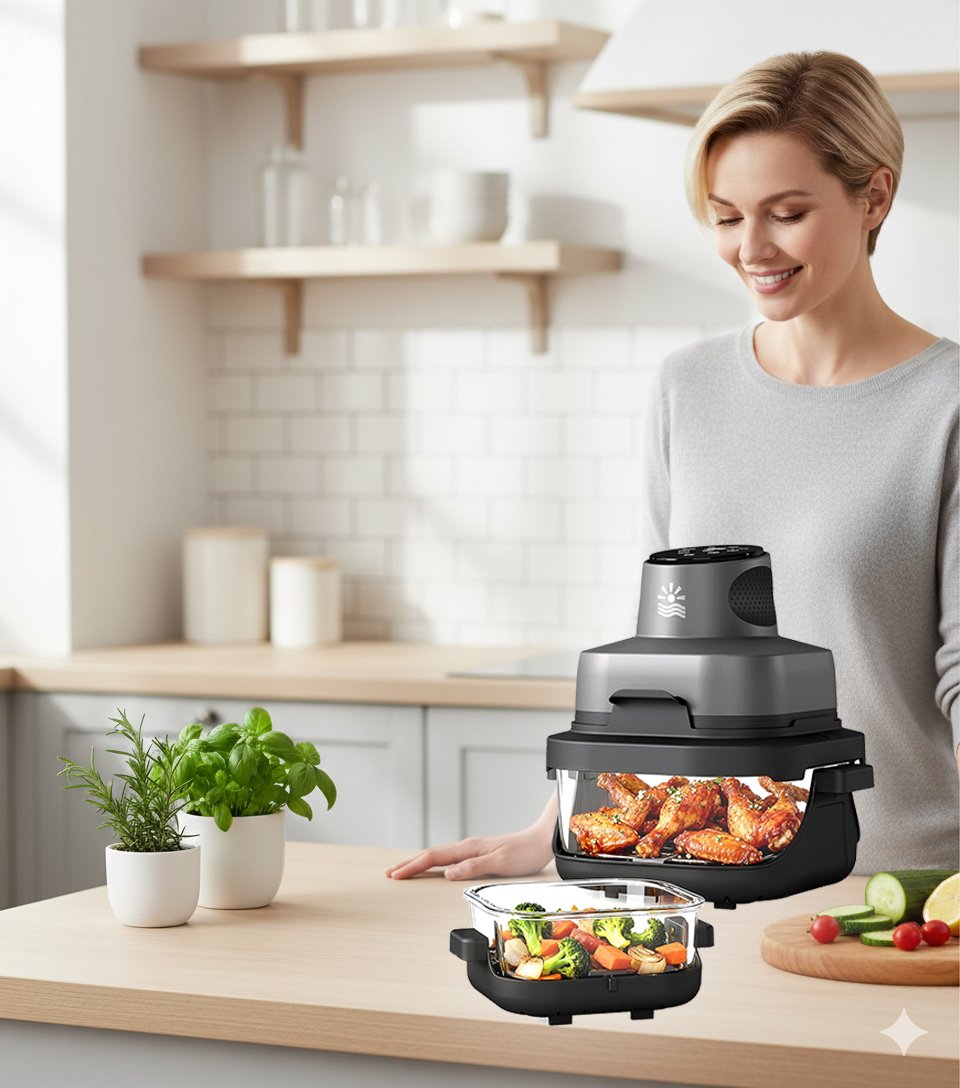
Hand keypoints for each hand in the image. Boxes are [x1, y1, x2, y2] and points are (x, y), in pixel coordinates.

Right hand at [385, 795, 556, 880]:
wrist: (540, 840)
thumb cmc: (524, 852)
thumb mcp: (500, 863)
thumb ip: (473, 867)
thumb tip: (448, 873)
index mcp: (469, 849)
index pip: (434, 857)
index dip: (413, 866)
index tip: (396, 875)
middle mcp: (468, 847)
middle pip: (431, 854)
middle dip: (409, 864)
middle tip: (390, 873)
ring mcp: (472, 849)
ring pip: (438, 855)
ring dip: (418, 862)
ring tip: (403, 869)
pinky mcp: (477, 854)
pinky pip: (447, 858)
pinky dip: (433, 863)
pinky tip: (432, 867)